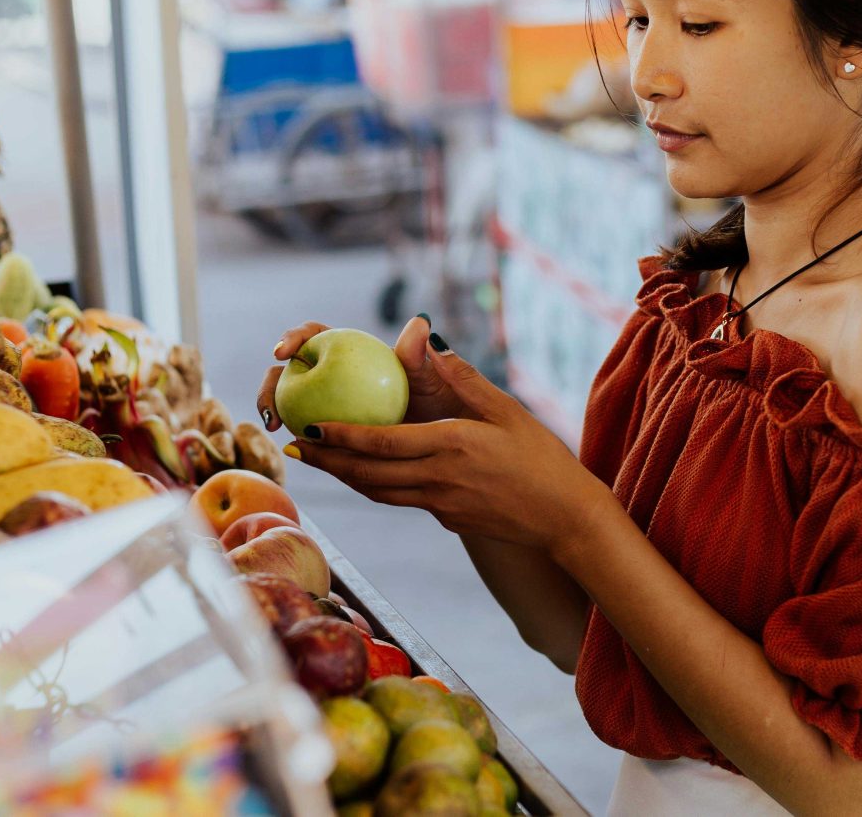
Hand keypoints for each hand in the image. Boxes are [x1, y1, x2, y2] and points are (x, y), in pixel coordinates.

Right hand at [256, 315, 473, 431]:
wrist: (449, 446)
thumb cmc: (444, 405)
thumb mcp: (433, 382)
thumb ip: (419, 356)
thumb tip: (420, 321)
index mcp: (354, 353)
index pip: (316, 335)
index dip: (293, 338)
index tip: (283, 352)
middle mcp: (337, 377)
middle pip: (293, 371)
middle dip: (272, 384)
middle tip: (272, 405)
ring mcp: (332, 406)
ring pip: (294, 403)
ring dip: (277, 411)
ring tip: (277, 428)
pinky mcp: (334, 435)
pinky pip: (311, 435)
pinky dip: (300, 439)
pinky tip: (298, 449)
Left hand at [284, 337, 615, 555]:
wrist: (565, 519)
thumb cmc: (543, 459)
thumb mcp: (508, 410)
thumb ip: (464, 379)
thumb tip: (428, 342)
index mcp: (452, 447)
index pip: (381, 444)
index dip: (341, 438)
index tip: (311, 427)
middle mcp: (439, 480)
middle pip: (367, 475)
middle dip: (328, 462)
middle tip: (296, 448)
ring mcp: (441, 506)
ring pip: (379, 492)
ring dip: (345, 478)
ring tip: (319, 462)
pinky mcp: (448, 519)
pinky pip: (402, 500)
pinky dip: (376, 486)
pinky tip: (366, 475)